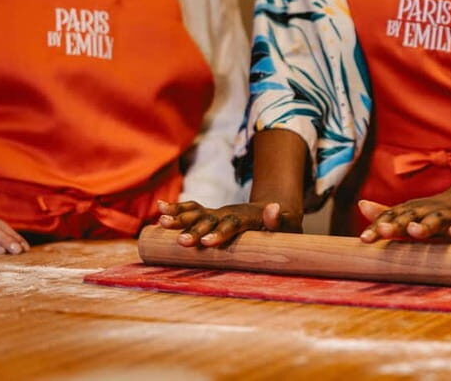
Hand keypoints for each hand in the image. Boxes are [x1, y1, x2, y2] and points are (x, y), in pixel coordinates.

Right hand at [157, 200, 302, 247]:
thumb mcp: (289, 222)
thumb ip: (279, 218)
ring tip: (162, 222)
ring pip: (198, 213)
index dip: (220, 233)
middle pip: (211, 220)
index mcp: (248, 218)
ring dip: (181, 217)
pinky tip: (161, 209)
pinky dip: (178, 208)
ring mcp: (220, 213)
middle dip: (195, 230)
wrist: (277, 210)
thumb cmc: (284, 223)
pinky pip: (193, 210)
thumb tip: (274, 207)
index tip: (208, 243)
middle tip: (180, 241)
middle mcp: (230, 213)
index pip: (232, 224)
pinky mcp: (212, 215)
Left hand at [357, 193, 450, 243]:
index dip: (377, 227)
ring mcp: (447, 214)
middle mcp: (426, 210)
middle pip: (410, 216)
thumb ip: (386, 214)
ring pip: (436, 219)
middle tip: (384, 230)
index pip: (391, 218)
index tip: (364, 239)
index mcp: (410, 211)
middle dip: (397, 224)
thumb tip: (361, 205)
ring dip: (426, 225)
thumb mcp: (410, 214)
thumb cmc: (432, 213)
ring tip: (415, 231)